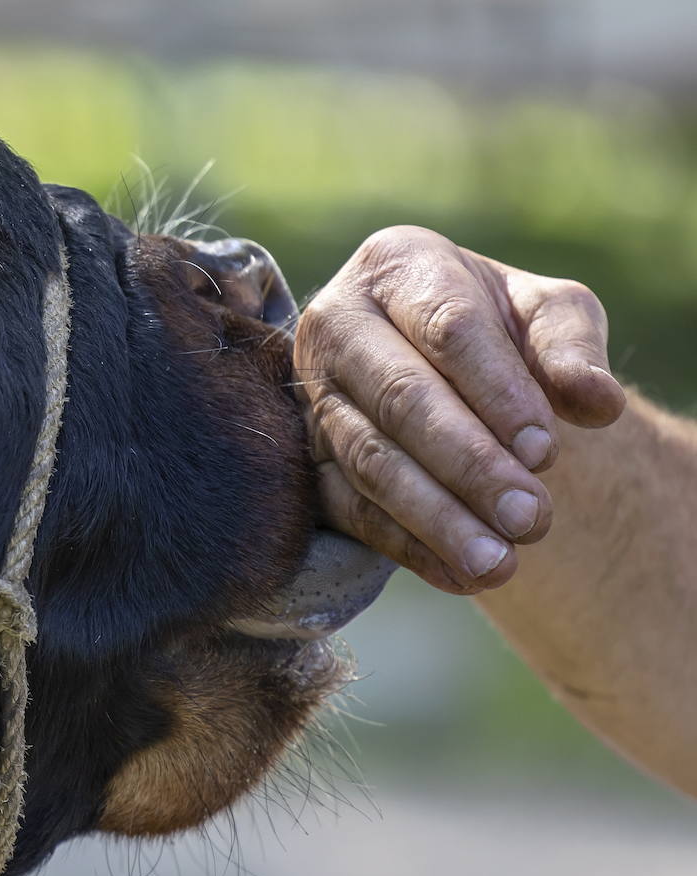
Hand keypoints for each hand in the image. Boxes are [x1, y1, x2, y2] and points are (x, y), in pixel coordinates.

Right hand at [295, 226, 626, 592]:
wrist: (435, 361)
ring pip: (372, 461)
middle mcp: (337, 326)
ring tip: (499, 564)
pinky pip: (351, 509)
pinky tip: (461, 577)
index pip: (446, 328)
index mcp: (396, 267)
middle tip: (532, 519)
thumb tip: (598, 402)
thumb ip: (572, 347)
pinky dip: (408, 547)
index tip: (545, 450)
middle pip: (402, 399)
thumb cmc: (494, 326)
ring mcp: (315, 397)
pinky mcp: (309, 460)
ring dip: (437, 517)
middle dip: (470, 464)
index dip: (497, 391)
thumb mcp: (544, 312)